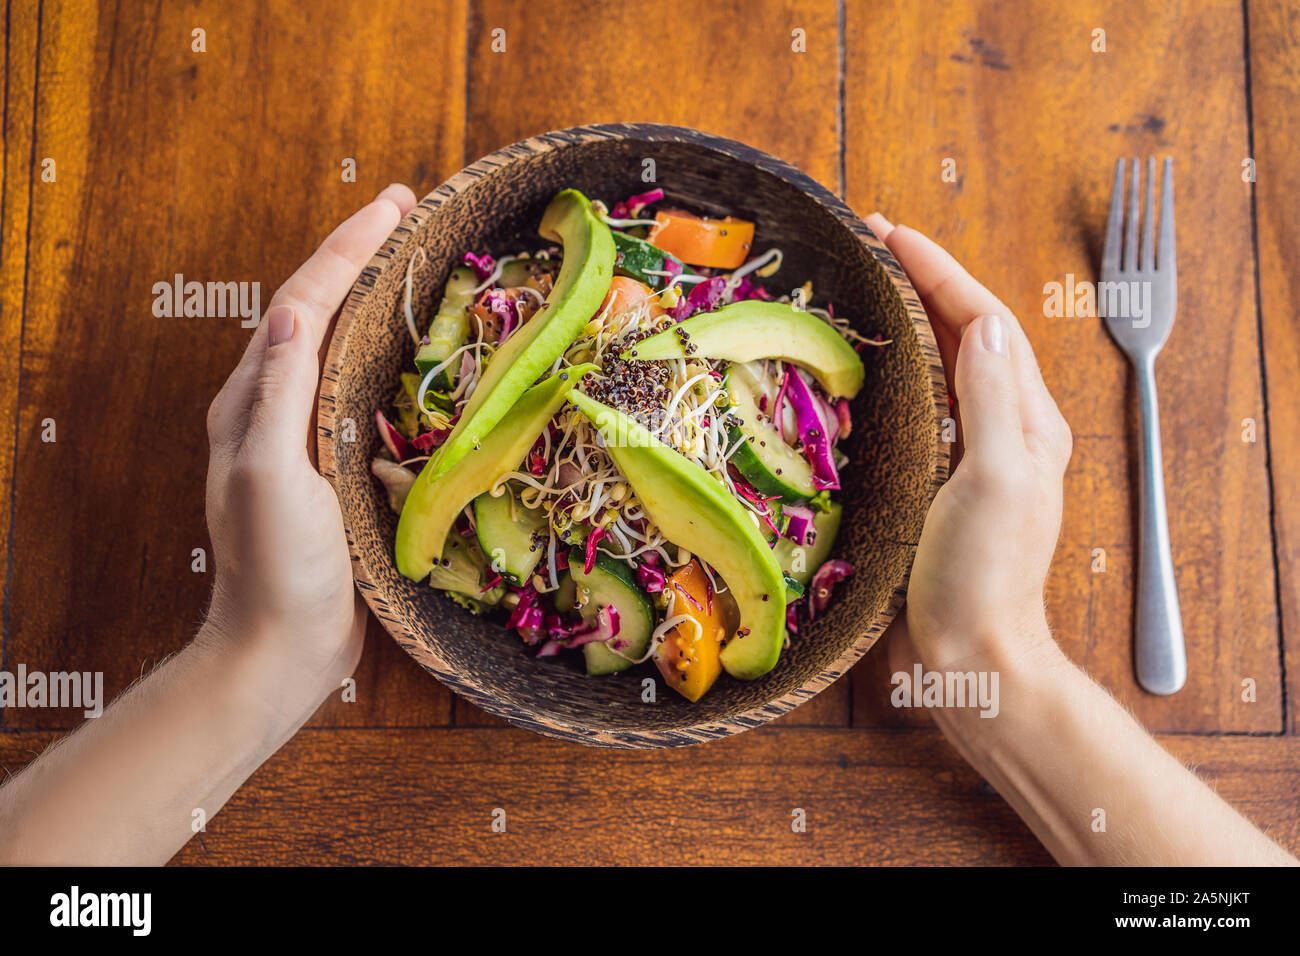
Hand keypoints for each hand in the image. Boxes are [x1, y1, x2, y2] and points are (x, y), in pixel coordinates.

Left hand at [202, 184, 416, 716]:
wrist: (283, 648)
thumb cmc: (278, 568)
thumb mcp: (271, 476)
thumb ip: (278, 394)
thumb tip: (293, 308)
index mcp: (253, 402)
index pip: (301, 302)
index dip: (346, 249)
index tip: (393, 204)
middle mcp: (275, 408)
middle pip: (319, 310)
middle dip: (360, 255)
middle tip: (409, 211)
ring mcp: (305, 436)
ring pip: (342, 345)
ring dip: (375, 294)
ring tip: (416, 259)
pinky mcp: (335, 466)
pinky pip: (361, 388)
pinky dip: (388, 349)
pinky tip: (417, 348)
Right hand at [864, 214, 1073, 676]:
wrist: (970, 661)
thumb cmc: (983, 577)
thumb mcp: (996, 480)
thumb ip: (991, 400)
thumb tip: (984, 320)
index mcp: (1024, 422)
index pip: (984, 321)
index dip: (939, 271)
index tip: (888, 231)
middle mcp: (1000, 433)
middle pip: (962, 335)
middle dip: (918, 284)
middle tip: (864, 249)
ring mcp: (965, 461)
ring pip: (936, 370)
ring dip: (902, 325)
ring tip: (855, 293)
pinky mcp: (931, 488)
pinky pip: (912, 412)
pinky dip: (886, 377)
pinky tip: (853, 376)